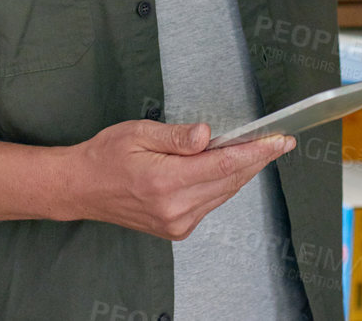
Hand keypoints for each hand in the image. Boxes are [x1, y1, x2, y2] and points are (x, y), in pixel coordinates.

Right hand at [57, 119, 294, 239]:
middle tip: (279, 141)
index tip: (279, 140)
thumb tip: (207, 135)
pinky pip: (212, 202)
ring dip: (244, 171)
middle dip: (258, 159)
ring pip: (224, 193)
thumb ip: (176, 136)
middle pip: (231, 180)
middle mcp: (174, 208)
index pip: (225, 165)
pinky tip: (230, 166)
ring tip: (259, 149)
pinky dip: (225, 183)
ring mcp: (177, 222)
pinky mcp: (177, 228)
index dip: (257, 151)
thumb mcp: (138, 133)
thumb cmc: (106, 156)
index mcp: (165, 182)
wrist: (82, 188)